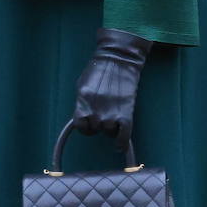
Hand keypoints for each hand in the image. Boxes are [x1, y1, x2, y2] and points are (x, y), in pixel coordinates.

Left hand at [72, 28, 152, 148]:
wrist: (118, 59)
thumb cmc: (99, 70)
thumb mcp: (83, 85)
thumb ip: (82, 102)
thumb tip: (84, 116)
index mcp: (83, 101)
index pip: (80, 126)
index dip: (85, 127)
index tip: (89, 126)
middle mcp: (95, 109)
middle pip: (95, 129)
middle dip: (99, 125)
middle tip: (105, 115)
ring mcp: (111, 112)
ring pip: (108, 132)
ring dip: (110, 129)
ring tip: (114, 120)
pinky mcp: (126, 113)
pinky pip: (123, 135)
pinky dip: (121, 143)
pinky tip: (120, 146)